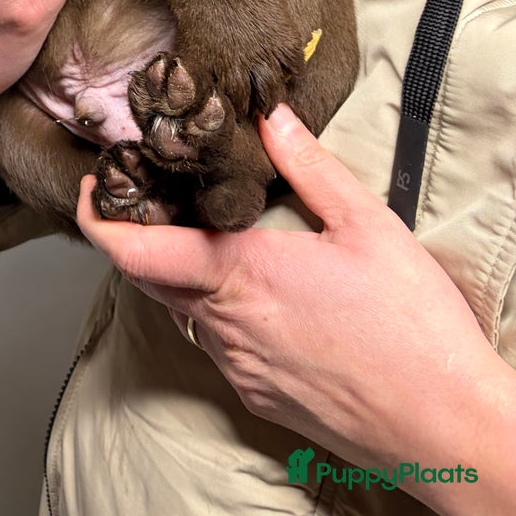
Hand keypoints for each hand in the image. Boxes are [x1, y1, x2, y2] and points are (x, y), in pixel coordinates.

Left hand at [77, 104, 515, 510]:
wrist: (451, 431)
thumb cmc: (416, 331)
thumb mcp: (368, 226)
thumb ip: (309, 165)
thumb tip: (270, 113)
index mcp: (243, 275)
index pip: (137, 250)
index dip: (100, 218)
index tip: (94, 187)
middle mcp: (227, 326)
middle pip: (151, 276)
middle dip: (139, 234)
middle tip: (150, 194)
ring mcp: (239, 367)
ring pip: (183, 309)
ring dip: (182, 271)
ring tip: (208, 234)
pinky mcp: (257, 395)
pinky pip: (215, 342)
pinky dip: (215, 308)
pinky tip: (255, 289)